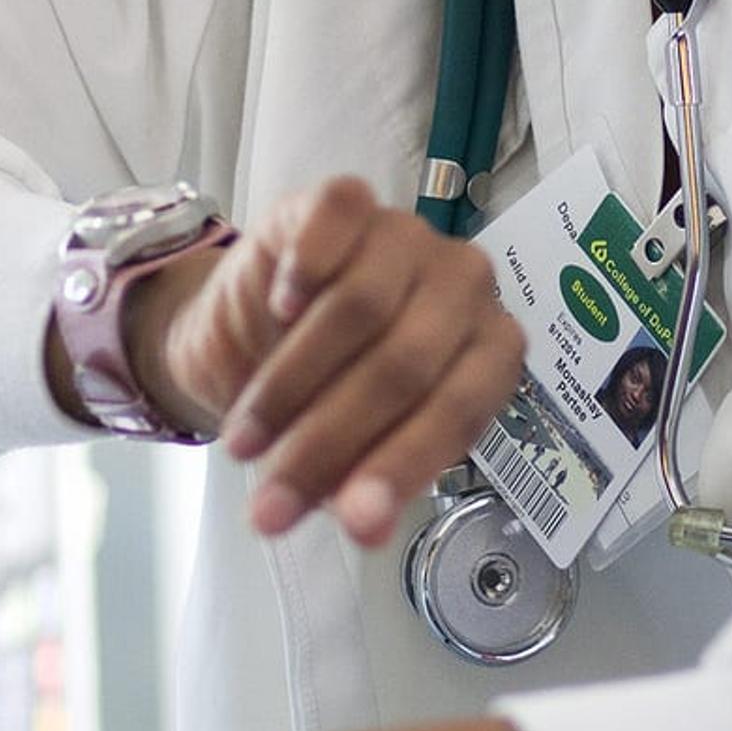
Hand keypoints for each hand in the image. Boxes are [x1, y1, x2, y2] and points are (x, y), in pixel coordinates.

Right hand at [143, 174, 521, 543]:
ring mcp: (406, 235)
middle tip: (270, 505)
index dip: (404, 467)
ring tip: (244, 442)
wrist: (252, 332)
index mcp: (486, 352)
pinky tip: (279, 310)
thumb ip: (364, 485)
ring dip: (292, 385)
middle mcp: (462, 286)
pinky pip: (339, 218)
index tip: (352, 523)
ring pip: (361, 305)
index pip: (460, 409)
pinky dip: (308, 267)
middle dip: (329, 445)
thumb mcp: (348, 454)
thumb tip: (366, 530)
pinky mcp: (346, 200)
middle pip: (404, 365)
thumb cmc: (323, 394)